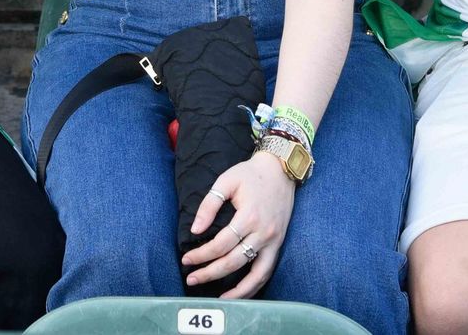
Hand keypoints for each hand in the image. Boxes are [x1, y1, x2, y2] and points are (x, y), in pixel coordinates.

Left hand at [181, 151, 295, 298]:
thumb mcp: (226, 181)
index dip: (201, 255)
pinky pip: (267, 271)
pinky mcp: (278, 243)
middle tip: (191, 279)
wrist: (281, 169)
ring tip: (218, 299)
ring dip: (236, 290)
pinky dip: (255, 286)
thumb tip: (195, 230)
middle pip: (233, 262)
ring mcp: (273, 240)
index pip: (220, 244)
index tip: (186, 259)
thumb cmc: (250, 173)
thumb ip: (209, 205)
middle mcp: (262, 232)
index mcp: (248, 216)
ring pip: (254, 274)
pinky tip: (241, 293)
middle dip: (210, 273)